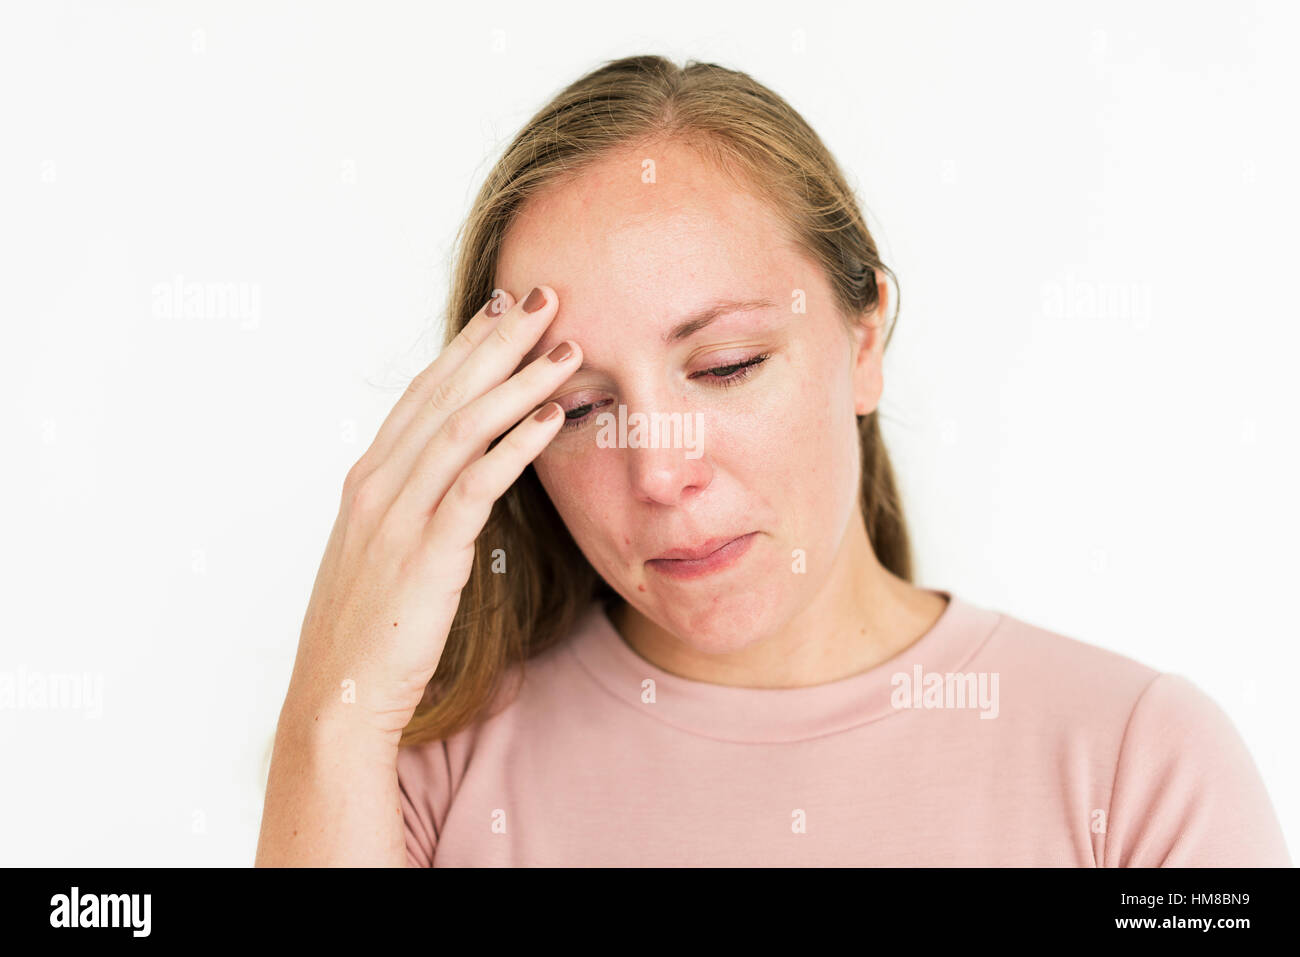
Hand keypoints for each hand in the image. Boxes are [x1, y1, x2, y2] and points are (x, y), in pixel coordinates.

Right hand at [285, 285, 578, 739]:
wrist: (337, 695)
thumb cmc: (369, 626)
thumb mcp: (385, 548)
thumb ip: (416, 502)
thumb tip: (457, 473)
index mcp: (370, 477)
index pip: (425, 392)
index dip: (468, 344)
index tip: (507, 306)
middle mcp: (379, 482)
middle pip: (446, 392)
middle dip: (498, 340)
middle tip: (545, 296)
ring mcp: (398, 514)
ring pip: (464, 426)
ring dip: (519, 381)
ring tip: (566, 348)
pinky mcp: (425, 552)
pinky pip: (476, 483)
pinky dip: (517, 445)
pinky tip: (552, 417)